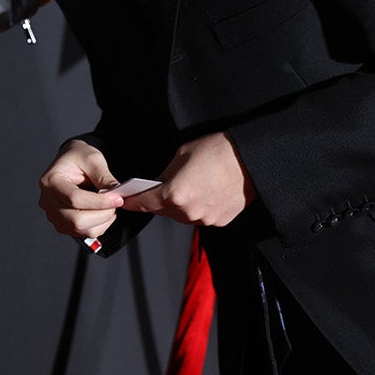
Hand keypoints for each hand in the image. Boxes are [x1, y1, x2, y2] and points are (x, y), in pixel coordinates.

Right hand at [38, 139, 125, 241]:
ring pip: (80, 230)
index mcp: (51, 181)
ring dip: (102, 222)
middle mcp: (47, 200)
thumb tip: (117, 195)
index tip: (118, 199)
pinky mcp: (62, 223)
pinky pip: (82, 233)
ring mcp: (53, 214)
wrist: (70, 161)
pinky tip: (102, 212)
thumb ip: (105, 178)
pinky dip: (97, 226)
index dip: (99, 202)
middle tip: (116, 203)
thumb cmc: (77, 157)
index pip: (75, 199)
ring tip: (110, 207)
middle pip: (76, 220)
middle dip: (102, 214)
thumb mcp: (93, 159)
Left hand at [121, 131, 255, 226]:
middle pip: (162, 210)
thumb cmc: (217, 152)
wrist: (251, 160)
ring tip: (188, 186)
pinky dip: (197, 207)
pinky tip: (204, 192)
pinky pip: (200, 216)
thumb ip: (165, 174)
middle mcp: (187, 212)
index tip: (123, 200)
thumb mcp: (181, 155)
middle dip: (157, 200)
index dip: (131, 201)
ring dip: (178, 204)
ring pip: (181, 215)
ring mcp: (204, 219)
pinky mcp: (219, 221)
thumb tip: (157, 183)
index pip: (144, 203)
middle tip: (159, 186)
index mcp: (173, 195)